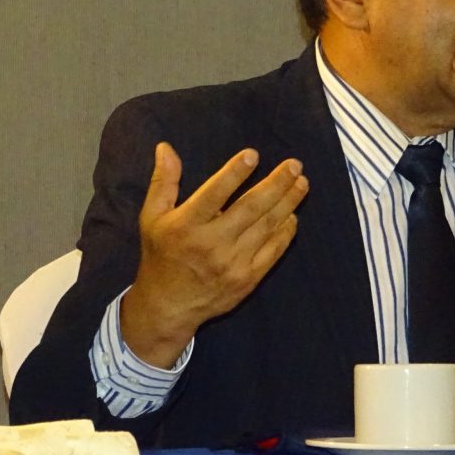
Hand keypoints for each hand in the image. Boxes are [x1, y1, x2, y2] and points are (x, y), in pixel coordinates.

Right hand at [120, 142, 308, 367]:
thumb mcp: (152, 217)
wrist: (169, 307)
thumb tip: (166, 147)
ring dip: (288, 203)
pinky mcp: (248, 278)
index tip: (253, 154)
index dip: (234, 173)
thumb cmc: (161, 255)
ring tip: (302, 183)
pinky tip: (293, 215)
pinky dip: (285, 232)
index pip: (214, 194)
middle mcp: (211, 244)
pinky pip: (273, 251)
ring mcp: (233, 263)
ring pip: (267, 227)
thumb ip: (163, 181)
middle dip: (276, 184)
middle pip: (250, 208)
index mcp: (186, 226)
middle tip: (295, 165)